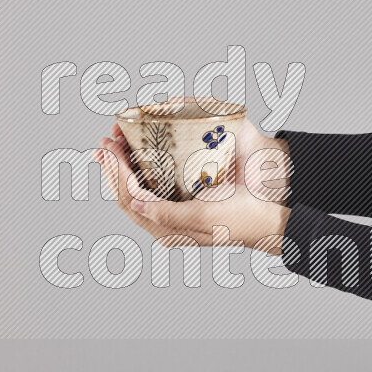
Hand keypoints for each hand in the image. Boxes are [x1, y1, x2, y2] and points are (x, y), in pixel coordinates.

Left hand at [95, 122, 290, 248]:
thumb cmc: (240, 217)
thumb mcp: (205, 216)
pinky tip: (137, 158)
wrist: (265, 219)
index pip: (130, 198)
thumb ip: (170, 215)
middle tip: (105, 142)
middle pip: (127, 194)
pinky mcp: (182, 205)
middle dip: (113, 167)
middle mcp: (165, 224)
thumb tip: (137, 206)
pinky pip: (150, 189)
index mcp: (168, 229)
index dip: (115, 172)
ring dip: (122, 168)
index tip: (109, 148)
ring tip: (115, 146)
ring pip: (136, 191)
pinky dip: (139, 171)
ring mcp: (172, 215)